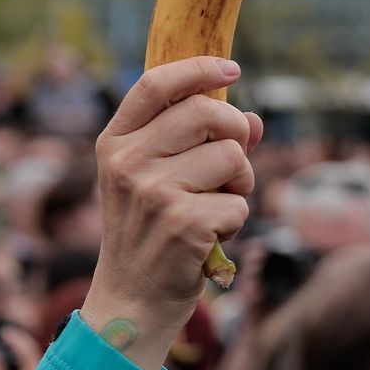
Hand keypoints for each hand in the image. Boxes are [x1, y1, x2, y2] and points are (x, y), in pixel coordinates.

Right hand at [0, 325, 42, 369]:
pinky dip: (31, 360)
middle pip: (38, 351)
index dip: (15, 339)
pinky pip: (43, 367)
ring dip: (27, 350)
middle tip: (8, 336)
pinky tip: (21, 361)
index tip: (3, 333)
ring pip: (42, 358)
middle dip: (22, 341)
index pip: (27, 351)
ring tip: (12, 345)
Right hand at [81, 57, 260, 369]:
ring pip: (232, 155)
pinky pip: (239, 200)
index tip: (231, 68)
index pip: (156, 84)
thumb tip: (254, 119)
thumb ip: (197, 143)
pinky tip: (212, 236)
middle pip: (208, 112)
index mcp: (115, 143)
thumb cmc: (150, 233)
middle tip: (233, 160)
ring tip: (218, 205)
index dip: (199, 68)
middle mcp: (128, 162)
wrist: (131, 301)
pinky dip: (237, 219)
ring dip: (241, 181)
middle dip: (236, 132)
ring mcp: (154, 192)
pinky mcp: (184, 223)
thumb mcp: (155, 180)